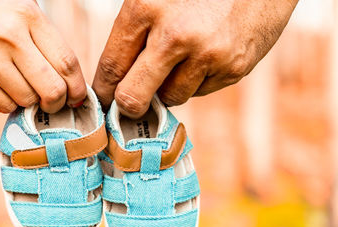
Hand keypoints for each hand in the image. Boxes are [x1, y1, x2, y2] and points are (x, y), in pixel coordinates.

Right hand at [0, 0, 85, 112]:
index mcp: (27, 15)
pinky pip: (2, 106)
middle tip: (54, 104)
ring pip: (27, 101)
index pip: (68, 62)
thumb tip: (68, 74)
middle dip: (58, 104)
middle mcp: (10, 37)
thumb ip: (40, 34)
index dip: (77, 87)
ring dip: (28, 102)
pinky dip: (6, 103)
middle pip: (53, 90)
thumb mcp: (12, 5)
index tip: (78, 96)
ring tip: (18, 87)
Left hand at [93, 0, 297, 117]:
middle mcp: (175, 34)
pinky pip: (200, 91)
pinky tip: (207, 55)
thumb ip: (134, 32)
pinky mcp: (233, 67)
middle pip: (133, 97)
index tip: (103, 100)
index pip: (111, 66)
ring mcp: (207, 54)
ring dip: (168, 87)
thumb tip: (114, 80)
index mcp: (146, 8)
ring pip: (170, 97)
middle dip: (128, 106)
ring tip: (181, 59)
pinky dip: (197, 80)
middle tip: (130, 105)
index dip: (103, 91)